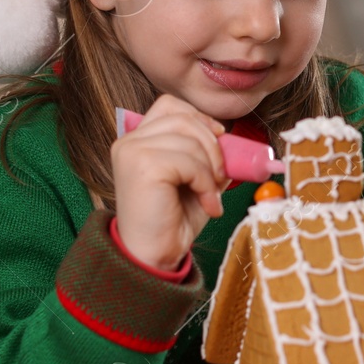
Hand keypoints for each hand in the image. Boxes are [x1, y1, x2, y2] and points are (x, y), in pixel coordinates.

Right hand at [111, 95, 226, 269]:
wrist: (154, 257)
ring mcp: (132, 151)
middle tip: (220, 177)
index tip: (219, 139)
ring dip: (211, 169)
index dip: (199, 118)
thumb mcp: (196, 180)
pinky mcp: (142, 165)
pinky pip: (189, 161)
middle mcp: (129, 141)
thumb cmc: (173, 221)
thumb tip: (234, 141)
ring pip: (189, 139)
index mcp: (138, 140)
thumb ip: (207, 156)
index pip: (170, 105)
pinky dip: (206, 183)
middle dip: (212, 145)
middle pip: (183, 117)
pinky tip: (206, 205)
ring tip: (211, 196)